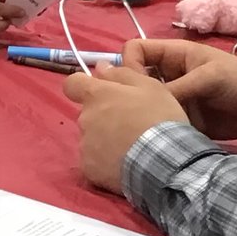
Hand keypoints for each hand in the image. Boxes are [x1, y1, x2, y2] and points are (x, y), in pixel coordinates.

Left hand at [63, 64, 188, 190]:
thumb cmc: (158, 117)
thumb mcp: (150, 87)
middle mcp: (85, 118)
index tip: (101, 92)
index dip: (83, 86)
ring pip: (91, 137)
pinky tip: (125, 163)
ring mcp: (85, 145)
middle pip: (88, 113)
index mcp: (97, 95)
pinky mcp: (89, 169)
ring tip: (130, 147)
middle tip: (130, 123)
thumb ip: (121, 74)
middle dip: (103, 115)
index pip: (72, 84)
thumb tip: (101, 67)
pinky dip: (105, 161)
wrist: (163, 161)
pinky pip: (94, 160)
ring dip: (105, 138)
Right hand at [121, 39, 236, 140]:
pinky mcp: (182, 120)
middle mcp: (169, 76)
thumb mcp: (209, 78)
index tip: (134, 86)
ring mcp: (174, 99)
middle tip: (129, 113)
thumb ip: (177, 88)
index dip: (128, 64)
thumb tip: (143, 102)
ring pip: (145, 104)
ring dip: (142, 115)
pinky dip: (155, 131)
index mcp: (173, 55)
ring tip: (139, 130)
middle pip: (135, 79)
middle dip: (129, 93)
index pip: (136, 51)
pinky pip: (160, 123)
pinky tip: (152, 141)